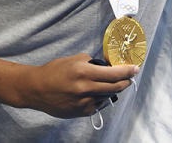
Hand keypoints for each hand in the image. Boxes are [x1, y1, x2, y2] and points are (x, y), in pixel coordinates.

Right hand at [18, 53, 137, 117]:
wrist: (37, 89)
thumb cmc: (54, 72)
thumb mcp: (73, 59)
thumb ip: (91, 62)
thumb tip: (106, 65)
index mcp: (84, 72)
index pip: (113, 73)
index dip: (127, 71)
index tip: (135, 69)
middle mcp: (85, 88)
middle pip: (115, 87)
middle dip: (125, 82)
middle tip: (129, 77)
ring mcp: (84, 102)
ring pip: (107, 96)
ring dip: (112, 90)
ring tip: (108, 84)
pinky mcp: (81, 112)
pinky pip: (98, 104)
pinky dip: (100, 98)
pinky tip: (94, 92)